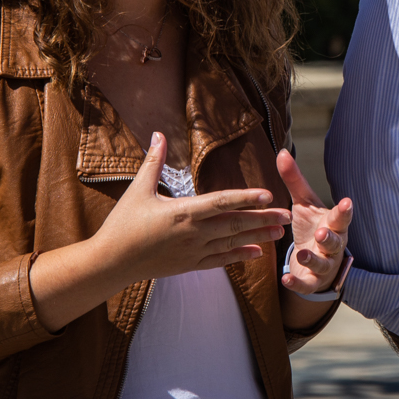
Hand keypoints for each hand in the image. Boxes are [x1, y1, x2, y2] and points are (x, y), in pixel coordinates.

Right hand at [29, 132, 288, 330]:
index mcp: (183, 212)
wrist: (110, 263)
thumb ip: (153, 162)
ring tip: (280, 233)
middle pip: (235, 224)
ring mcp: (193, 251)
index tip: (268, 194)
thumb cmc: (123, 224)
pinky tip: (257, 253)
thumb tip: (158, 133)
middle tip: (287, 215)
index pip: (221, 202)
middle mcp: (193, 233)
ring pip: (232, 243)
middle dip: (262, 219)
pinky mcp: (189, 265)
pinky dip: (239, 256)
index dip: (246, 197)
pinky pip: (220, 261)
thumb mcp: (138, 189)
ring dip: (257, 237)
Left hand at [276, 149, 350, 296]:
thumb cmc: (311, 227)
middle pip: (336, 242)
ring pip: (323, 263)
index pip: (340, 217)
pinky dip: (297, 284)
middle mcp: (333, 245)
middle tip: (322, 232)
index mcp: (333, 224)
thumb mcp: (303, 204)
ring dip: (313, 259)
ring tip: (301, 254)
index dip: (344, 211)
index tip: (347, 202)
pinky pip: (307, 284)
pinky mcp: (312, 281)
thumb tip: (282, 152)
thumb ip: (294, 181)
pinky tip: (286, 280)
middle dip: (330, 238)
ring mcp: (324, 265)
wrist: (313, 261)